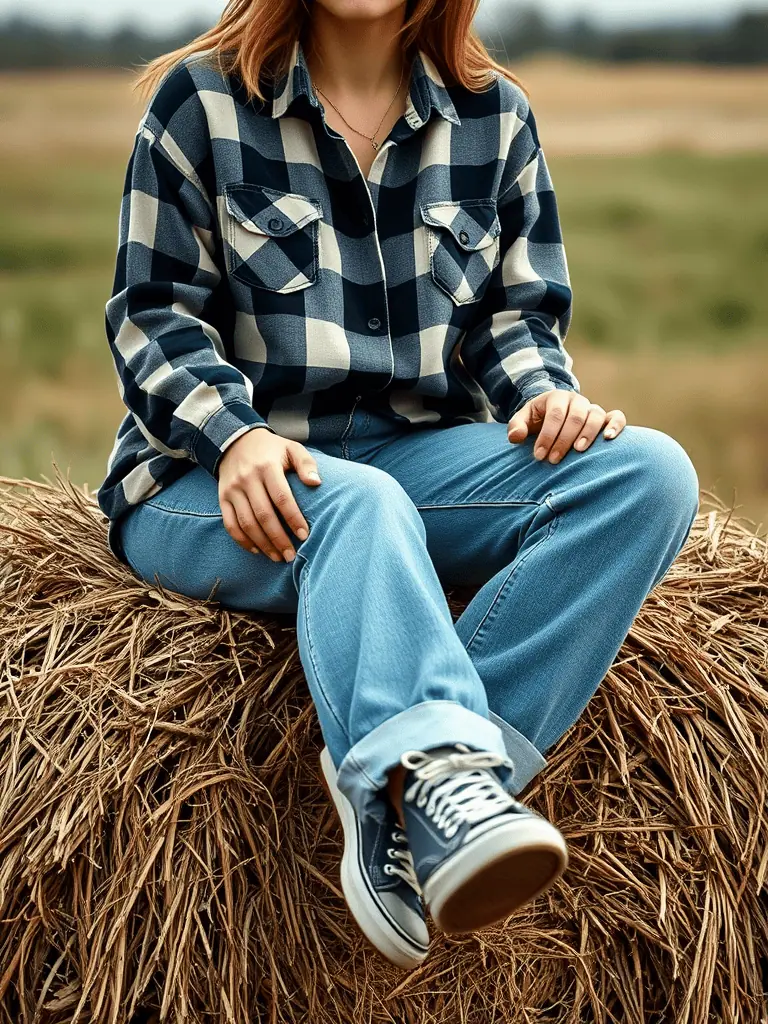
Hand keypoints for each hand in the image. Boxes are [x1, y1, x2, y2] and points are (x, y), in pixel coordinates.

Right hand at [217, 428, 321, 561]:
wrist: (234, 441)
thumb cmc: (271, 450)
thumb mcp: (291, 448)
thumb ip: (306, 464)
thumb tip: (316, 483)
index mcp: (267, 467)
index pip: (281, 497)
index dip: (293, 518)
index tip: (304, 535)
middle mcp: (247, 479)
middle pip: (263, 515)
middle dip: (279, 538)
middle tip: (291, 555)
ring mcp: (232, 490)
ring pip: (246, 523)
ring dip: (262, 544)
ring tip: (277, 557)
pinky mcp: (222, 498)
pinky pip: (230, 524)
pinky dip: (242, 540)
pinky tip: (257, 550)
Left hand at [507, 390, 626, 463]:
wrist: (552, 415)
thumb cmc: (537, 420)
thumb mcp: (522, 420)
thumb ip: (516, 426)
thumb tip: (516, 437)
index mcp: (556, 397)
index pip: (555, 415)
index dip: (547, 435)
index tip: (539, 455)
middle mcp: (577, 400)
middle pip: (575, 417)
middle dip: (563, 440)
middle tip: (553, 460)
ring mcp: (592, 408)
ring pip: (596, 416)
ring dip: (588, 434)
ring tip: (578, 451)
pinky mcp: (605, 418)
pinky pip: (616, 417)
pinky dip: (616, 426)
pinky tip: (609, 439)